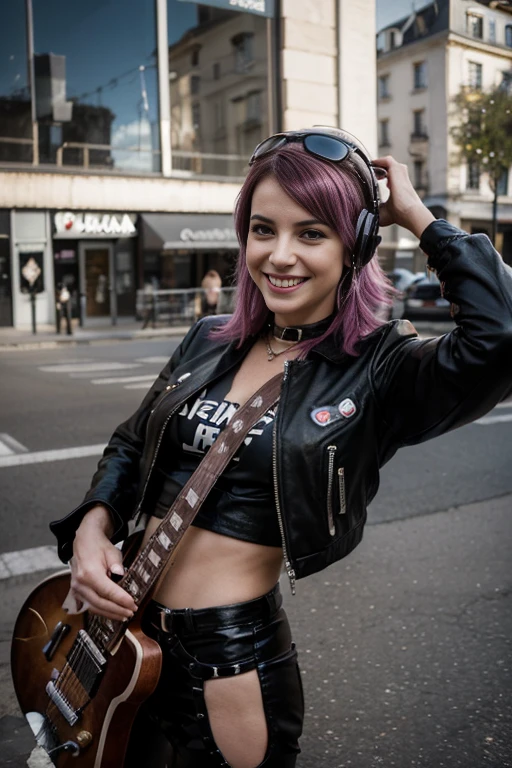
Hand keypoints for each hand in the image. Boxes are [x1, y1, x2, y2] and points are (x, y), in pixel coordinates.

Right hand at [68, 505, 136, 619]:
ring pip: (94, 608)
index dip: (121, 599)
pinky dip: (102, 611)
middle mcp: (80, 584)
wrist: (84, 543)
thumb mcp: (112, 551)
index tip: (133, 605)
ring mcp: (76, 590)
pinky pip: (89, 606)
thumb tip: (121, 575)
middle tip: (131, 612)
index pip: (107, 591)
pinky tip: (113, 613)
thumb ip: (117, 564)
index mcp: (89, 573)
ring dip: (110, 614)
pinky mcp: (76, 593)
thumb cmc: (99, 547)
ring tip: (124, 615)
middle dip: (117, 610)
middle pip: (100, 603)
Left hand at [373, 156, 434, 238]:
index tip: (370, 181)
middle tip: (368, 176)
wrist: (408, 212)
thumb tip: (362, 212)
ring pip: (387, 163)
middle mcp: (400, 178)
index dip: (379, 177)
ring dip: (377, 165)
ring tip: (368, 171)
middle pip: (388, 168)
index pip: (389, 177)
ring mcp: (400, 172)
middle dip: (377, 170)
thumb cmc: (398, 215)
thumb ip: (374, 208)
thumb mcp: (382, 211)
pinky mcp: (397, 169)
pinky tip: (370, 166)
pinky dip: (378, 161)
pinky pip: (387, 160)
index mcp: (398, 187)